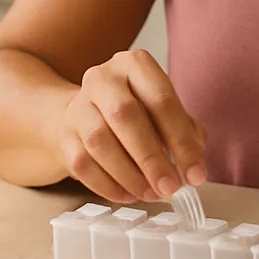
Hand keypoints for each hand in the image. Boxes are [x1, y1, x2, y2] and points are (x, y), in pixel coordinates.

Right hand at [56, 49, 206, 204]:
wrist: (86, 113)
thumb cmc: (136, 112)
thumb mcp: (164, 112)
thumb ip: (186, 133)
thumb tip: (194, 165)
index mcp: (135, 64)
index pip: (161, 100)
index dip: (181, 140)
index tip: (195, 173)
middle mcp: (103, 78)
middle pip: (125, 116)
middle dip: (151, 158)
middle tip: (170, 187)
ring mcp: (78, 105)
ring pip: (99, 142)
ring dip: (129, 175)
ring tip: (151, 194)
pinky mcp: (63, 134)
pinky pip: (82, 163)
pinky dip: (107, 185)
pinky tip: (128, 194)